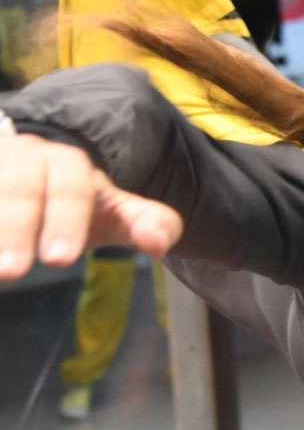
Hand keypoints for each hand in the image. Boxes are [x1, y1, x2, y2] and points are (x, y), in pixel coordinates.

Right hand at [0, 134, 182, 281]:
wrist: (34, 171)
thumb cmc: (74, 202)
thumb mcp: (111, 212)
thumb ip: (144, 222)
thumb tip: (162, 243)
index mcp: (66, 163)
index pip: (70, 186)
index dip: (65, 220)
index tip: (60, 260)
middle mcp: (22, 156)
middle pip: (19, 185)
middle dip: (14, 227)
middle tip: (11, 273)